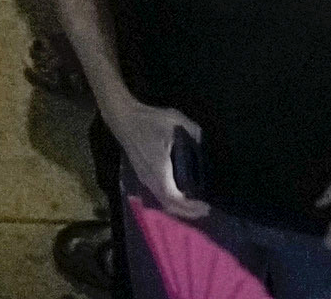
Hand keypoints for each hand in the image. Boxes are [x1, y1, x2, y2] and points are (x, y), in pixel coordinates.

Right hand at [112, 100, 211, 219]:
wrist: (123, 117)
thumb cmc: (148, 120)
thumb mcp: (175, 121)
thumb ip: (194, 132)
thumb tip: (207, 143)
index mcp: (159, 170)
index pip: (174, 198)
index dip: (190, 207)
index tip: (206, 207)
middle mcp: (151, 178)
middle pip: (169, 205)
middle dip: (187, 212)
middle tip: (205, 211)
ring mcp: (145, 177)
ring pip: (162, 201)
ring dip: (178, 207)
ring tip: (195, 205)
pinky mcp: (142, 174)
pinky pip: (158, 194)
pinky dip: (171, 200)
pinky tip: (181, 194)